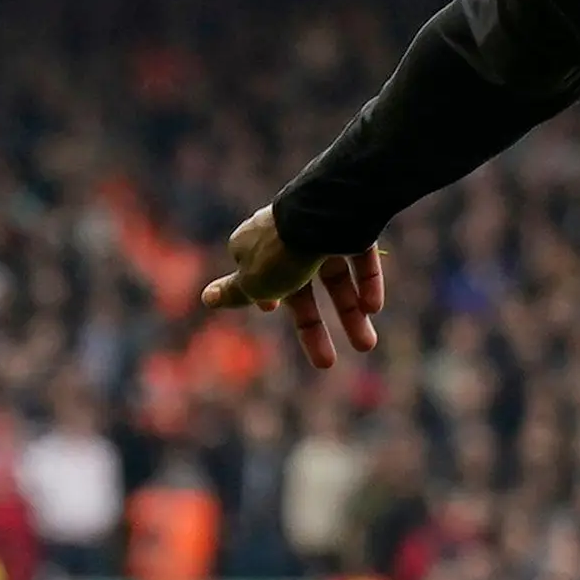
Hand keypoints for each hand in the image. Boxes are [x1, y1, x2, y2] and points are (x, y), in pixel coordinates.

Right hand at [200, 206, 387, 369]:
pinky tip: (372, 307)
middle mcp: (289, 237)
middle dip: (314, 328)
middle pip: (303, 288)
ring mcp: (322, 230)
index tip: (271, 309)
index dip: (270, 297)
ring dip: (350, 314)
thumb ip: (233, 293)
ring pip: (336, 277)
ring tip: (366, 345)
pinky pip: (360, 258)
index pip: (262, 274)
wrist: (324, 215)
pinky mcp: (353, 227)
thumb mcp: (253, 283)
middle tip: (327, 363)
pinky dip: (367, 283)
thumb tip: (206, 298)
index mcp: (257, 245)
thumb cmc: (281, 254)